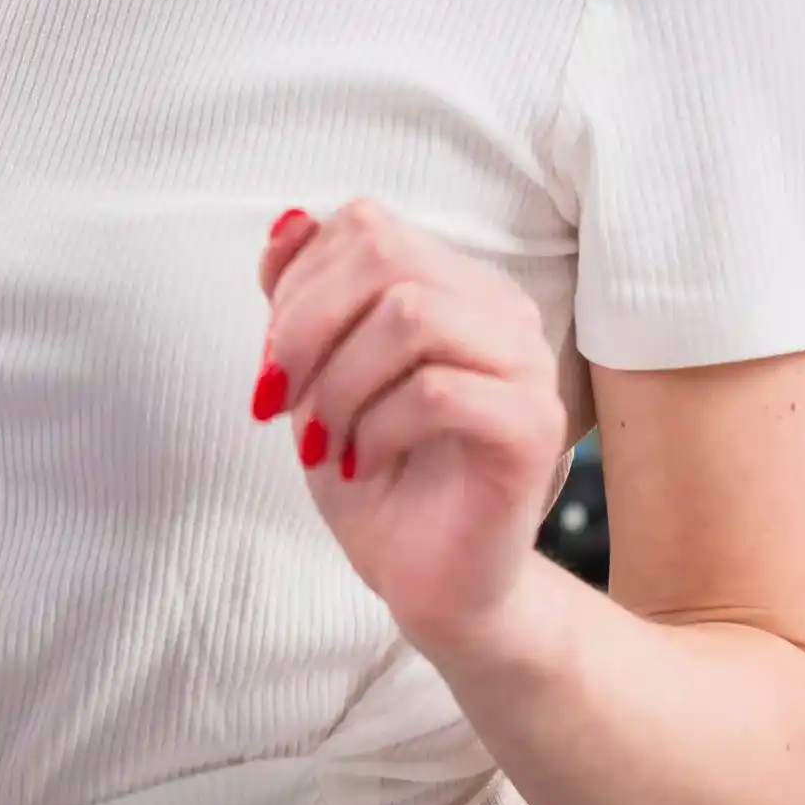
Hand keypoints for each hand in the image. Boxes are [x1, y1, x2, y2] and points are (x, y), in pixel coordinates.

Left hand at [255, 202, 568, 661]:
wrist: (432, 585)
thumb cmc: (376, 475)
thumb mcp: (315, 374)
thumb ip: (303, 297)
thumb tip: (289, 220)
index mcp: (455, 284)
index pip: (367, 225)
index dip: (298, 285)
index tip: (272, 364)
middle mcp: (501, 310)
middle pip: (387, 254)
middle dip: (308, 326)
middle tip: (283, 398)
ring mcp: (525, 365)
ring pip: (411, 315)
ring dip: (340, 382)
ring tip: (327, 439)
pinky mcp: (532, 428)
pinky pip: (438, 390)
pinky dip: (377, 425)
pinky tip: (364, 461)